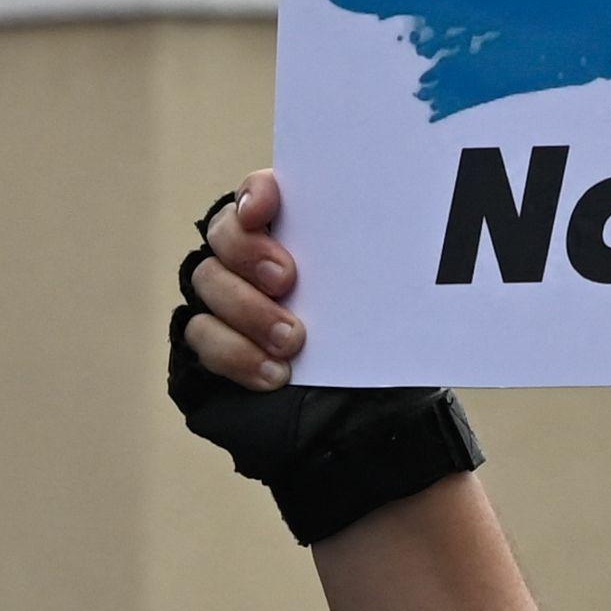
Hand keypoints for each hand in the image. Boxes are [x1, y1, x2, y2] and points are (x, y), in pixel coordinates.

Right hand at [166, 170, 483, 545]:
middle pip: (223, 233)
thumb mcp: (387, 304)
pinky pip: (202, 336)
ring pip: (209, 282)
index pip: (259, 192)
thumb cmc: (379, 345)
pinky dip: (236, 354)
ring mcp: (225, 299)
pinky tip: (274, 374)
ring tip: (293, 341)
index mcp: (296, 233)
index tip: (266, 210)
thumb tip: (409, 236)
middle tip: (288, 280)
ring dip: (248, 310)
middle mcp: (251, 258)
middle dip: (249, 253)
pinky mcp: (210, 343)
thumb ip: (374, 265)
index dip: (256, 193)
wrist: (366, 419)